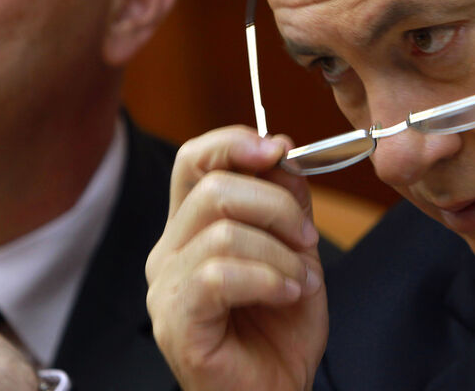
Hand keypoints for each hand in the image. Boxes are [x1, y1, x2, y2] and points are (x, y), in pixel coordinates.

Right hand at [146, 126, 326, 390]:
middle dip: (276, 205)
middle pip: (213, 188)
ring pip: (222, 231)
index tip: (279, 150)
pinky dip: (267, 279)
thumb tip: (282, 152)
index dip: (234, 144)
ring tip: (300, 280)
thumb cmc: (280, 331)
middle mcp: (169, 252)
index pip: (194, 160)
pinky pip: (219, 276)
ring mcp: (167, 288)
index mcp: (191, 228)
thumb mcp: (294, 250)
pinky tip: (286, 295)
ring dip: (279, 253)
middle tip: (307, 238)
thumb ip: (285, 202)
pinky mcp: (176, 321)